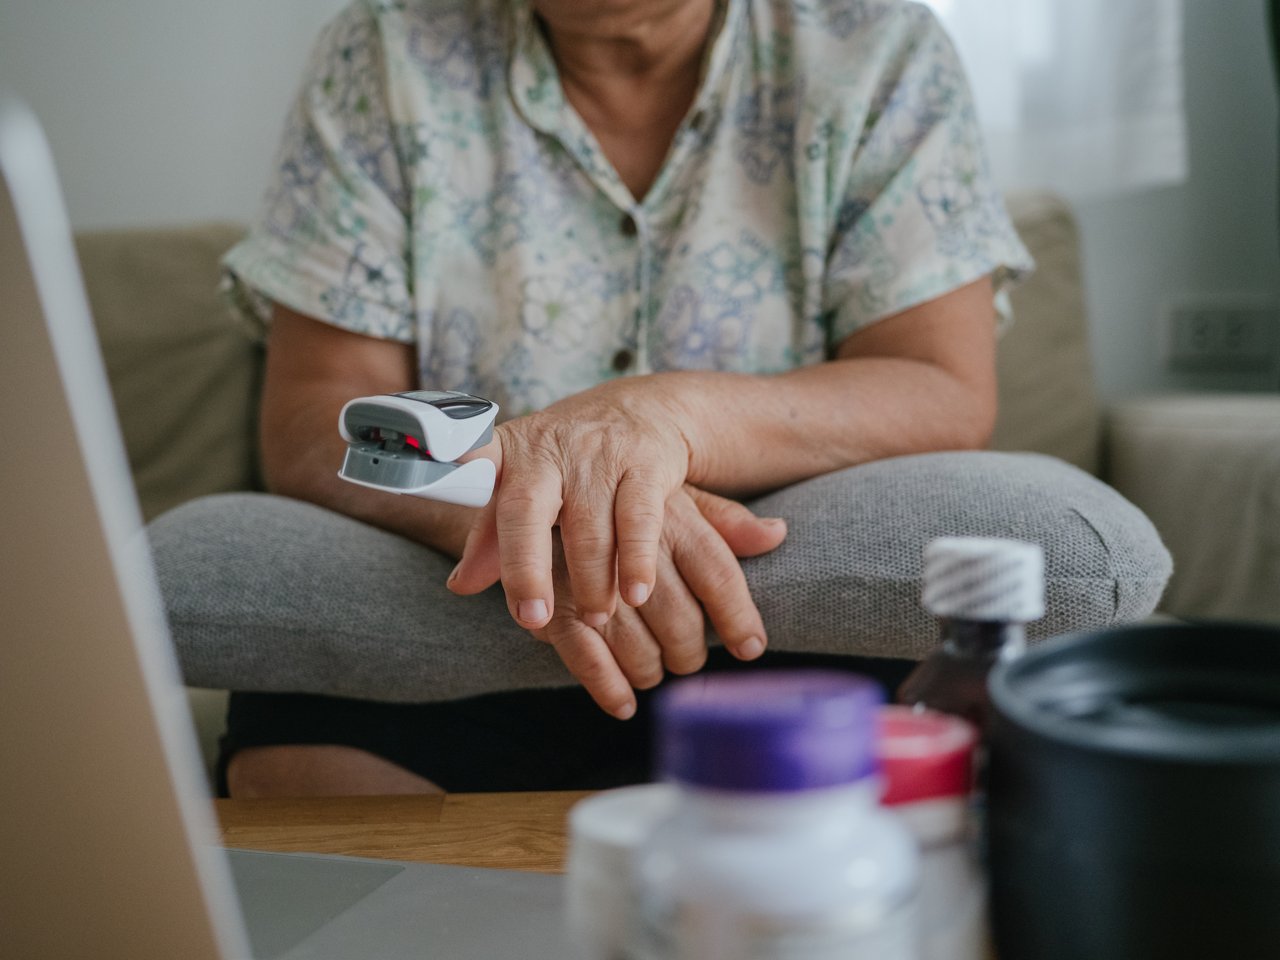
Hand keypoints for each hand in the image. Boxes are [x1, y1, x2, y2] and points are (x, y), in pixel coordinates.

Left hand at [449, 380, 696, 631]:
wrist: (645, 411)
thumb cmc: (571, 461)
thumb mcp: (526, 486)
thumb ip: (493, 538)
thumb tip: (458, 586)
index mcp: (508, 453)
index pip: (470, 454)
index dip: (447, 457)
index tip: (424, 463)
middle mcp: (548, 450)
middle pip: (527, 511)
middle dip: (527, 568)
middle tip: (535, 619)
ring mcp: (598, 455)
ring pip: (590, 527)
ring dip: (592, 581)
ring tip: (594, 617)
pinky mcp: (644, 463)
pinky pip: (639, 520)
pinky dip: (637, 562)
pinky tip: (635, 593)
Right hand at [452, 483, 786, 717]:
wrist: (527, 468)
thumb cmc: (612, 490)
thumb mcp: (670, 495)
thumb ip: (722, 519)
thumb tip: (776, 533)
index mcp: (668, 511)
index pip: (716, 570)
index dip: (737, 615)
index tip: (751, 648)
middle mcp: (632, 540)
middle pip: (680, 618)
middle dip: (689, 652)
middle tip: (687, 661)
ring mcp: (588, 572)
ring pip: (637, 644)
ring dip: (649, 669)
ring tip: (651, 671)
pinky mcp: (551, 598)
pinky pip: (587, 656)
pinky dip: (607, 685)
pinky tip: (623, 702)